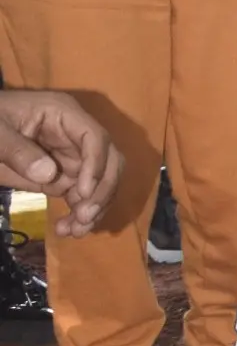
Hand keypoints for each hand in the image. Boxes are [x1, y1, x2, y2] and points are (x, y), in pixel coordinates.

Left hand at [0, 94, 120, 231]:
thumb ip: (17, 150)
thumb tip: (49, 175)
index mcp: (63, 114)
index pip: (94, 137)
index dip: (96, 165)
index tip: (84, 194)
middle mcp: (75, 136)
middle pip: (109, 161)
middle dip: (102, 190)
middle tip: (85, 217)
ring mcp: (71, 157)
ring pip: (99, 183)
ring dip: (94, 208)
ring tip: (74, 231)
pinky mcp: (63, 176)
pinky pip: (82, 197)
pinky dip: (80, 214)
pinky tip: (67, 229)